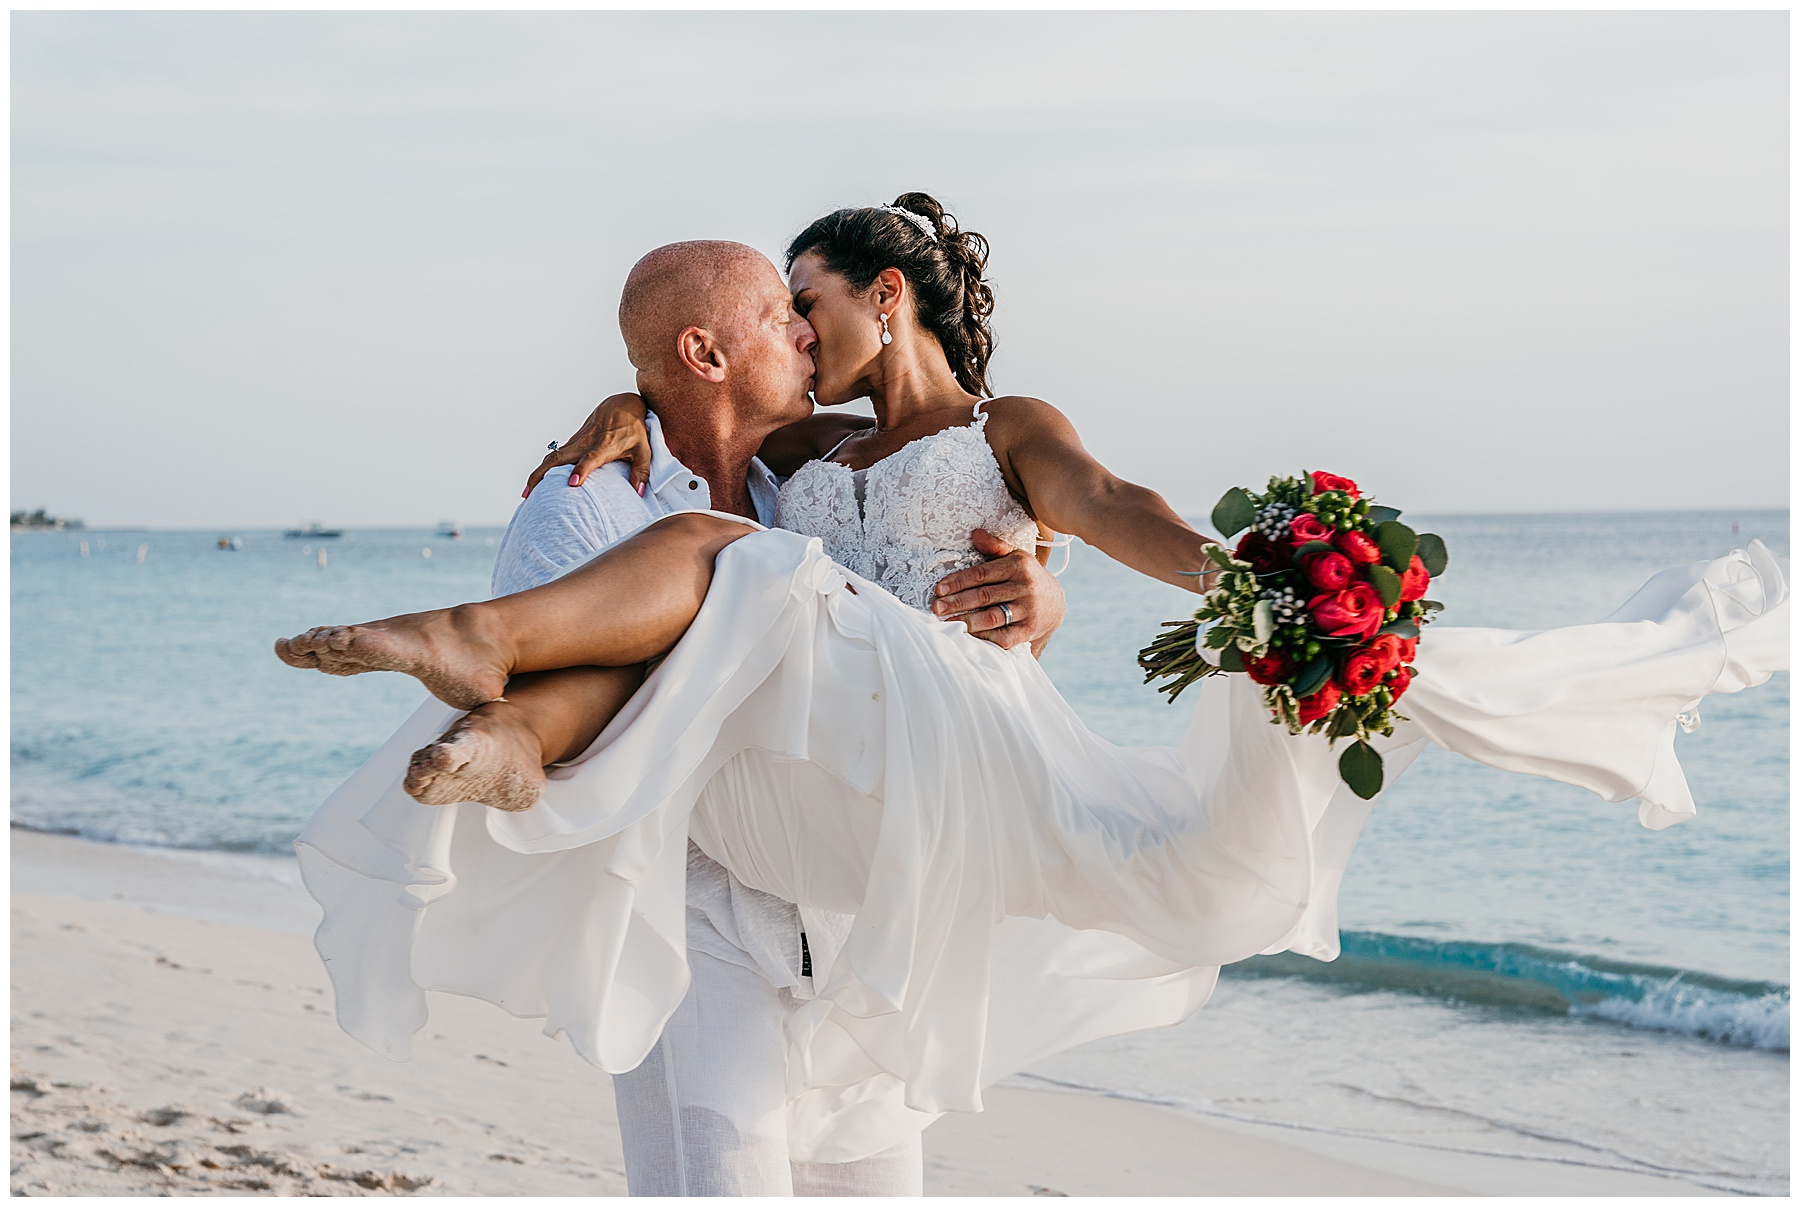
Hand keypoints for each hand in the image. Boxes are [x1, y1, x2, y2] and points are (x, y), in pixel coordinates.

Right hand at [524, 393, 652, 497]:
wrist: (622, 405)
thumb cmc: (634, 429)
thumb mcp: (644, 449)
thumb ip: (642, 471)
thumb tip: (641, 492)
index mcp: (605, 446)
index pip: (591, 458)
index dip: (582, 469)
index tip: (573, 483)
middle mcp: (587, 442)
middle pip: (560, 458)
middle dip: (543, 475)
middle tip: (531, 494)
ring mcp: (578, 441)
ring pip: (553, 456)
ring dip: (539, 472)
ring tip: (527, 492)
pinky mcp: (574, 440)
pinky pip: (556, 454)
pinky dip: (545, 466)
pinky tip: (538, 480)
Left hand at [930, 529, 1066, 654]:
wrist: (1055, 604)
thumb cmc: (1027, 577)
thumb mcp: (1015, 557)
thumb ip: (994, 546)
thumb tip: (975, 534)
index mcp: (1018, 566)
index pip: (982, 574)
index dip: (958, 581)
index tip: (939, 589)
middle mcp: (1025, 587)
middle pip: (984, 596)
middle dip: (957, 602)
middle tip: (936, 608)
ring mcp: (1028, 610)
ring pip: (992, 617)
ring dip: (967, 621)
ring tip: (948, 622)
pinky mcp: (1029, 630)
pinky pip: (1004, 637)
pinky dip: (985, 637)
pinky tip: (969, 635)